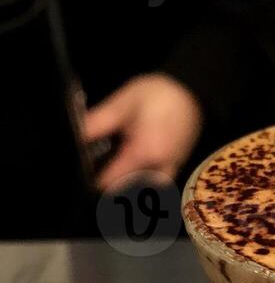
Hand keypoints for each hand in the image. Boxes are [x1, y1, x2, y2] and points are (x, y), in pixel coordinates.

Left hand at [84, 73, 203, 191]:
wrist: (191, 91)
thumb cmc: (156, 94)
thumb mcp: (121, 104)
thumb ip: (97, 123)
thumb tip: (74, 137)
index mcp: (142, 153)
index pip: (111, 181)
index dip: (93, 180)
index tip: (84, 173)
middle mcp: (159, 169)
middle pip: (128, 191)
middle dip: (112, 186)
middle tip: (97, 174)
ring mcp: (170, 171)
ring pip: (144, 191)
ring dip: (129, 187)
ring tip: (115, 172)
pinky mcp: (176, 168)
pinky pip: (156, 184)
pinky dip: (143, 181)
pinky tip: (134, 167)